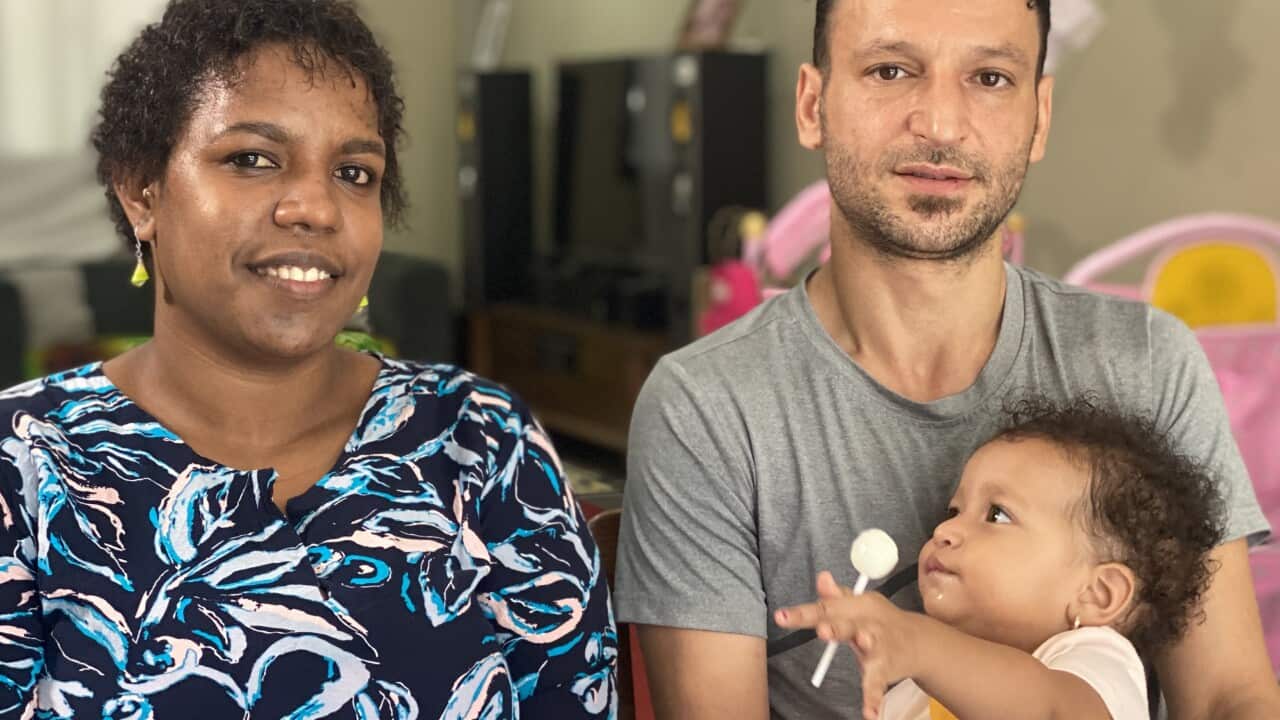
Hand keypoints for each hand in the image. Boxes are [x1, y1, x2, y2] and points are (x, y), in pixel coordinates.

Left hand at [775, 571, 924, 719]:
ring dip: (865, 645)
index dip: (802, 613)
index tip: (780, 616)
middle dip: (836, 626)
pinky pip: (878, 684)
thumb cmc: (877, 620)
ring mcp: (879, 645)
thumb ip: (835, 597)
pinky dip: (874, 699)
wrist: (918, 640)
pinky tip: (870, 714)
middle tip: (822, 629)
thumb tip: (821, 576)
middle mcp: (866, 624)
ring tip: (862, 642)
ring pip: (870, 646)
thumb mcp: (857, 606)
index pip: (825, 609)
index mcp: (854, 608)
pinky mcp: (887, 667)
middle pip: (847, 625)